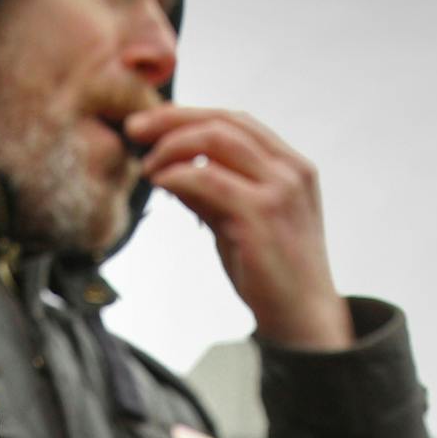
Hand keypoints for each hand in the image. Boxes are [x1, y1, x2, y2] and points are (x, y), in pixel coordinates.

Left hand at [126, 104, 352, 351]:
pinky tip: (159, 183)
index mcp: (291, 166)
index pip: (236, 121)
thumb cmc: (272, 277)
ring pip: (216, 139)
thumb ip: (213, 195)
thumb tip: (172, 171)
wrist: (303, 322)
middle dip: (172, 120)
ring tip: (146, 165)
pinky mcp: (262, 214)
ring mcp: (280, 189)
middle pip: (224, 121)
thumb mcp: (240, 225)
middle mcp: (291, 170)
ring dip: (172, 145)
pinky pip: (208, 179)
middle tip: (133, 129)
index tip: (150, 123)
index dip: (189, 115)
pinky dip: (177, 175)